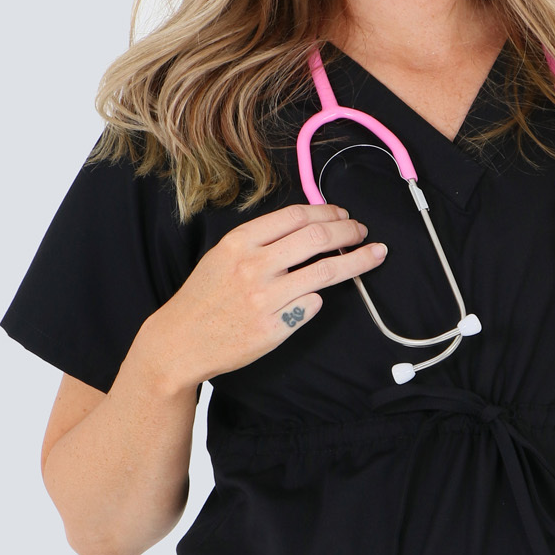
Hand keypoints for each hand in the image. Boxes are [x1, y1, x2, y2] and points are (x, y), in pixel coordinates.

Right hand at [136, 203, 384, 393]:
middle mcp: (254, 267)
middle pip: (317, 238)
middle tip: (363, 232)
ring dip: (357, 261)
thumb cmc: (206, 297)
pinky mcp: (274, 329)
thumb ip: (262, 240)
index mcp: (240, 243)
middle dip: (348, 231)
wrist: (180, 342)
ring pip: (326, 272)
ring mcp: (265, 299)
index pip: (296, 216)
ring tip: (373, 255)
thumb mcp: (223, 256)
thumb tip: (311, 224)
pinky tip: (312, 298)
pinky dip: (318, 298)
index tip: (343, 215)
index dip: (327, 212)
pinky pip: (312, 305)